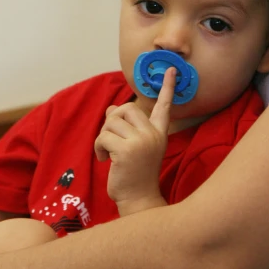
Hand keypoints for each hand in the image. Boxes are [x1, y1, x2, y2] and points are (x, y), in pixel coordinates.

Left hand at [94, 67, 175, 215]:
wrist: (137, 200)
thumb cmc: (134, 174)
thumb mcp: (133, 147)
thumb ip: (125, 127)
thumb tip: (111, 108)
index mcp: (158, 133)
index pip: (164, 106)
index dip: (167, 87)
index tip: (170, 68)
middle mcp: (153, 135)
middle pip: (127, 108)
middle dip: (113, 120)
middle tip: (111, 139)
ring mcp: (142, 142)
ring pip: (111, 122)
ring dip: (103, 136)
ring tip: (107, 153)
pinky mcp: (127, 150)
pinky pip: (103, 136)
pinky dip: (98, 147)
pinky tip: (104, 159)